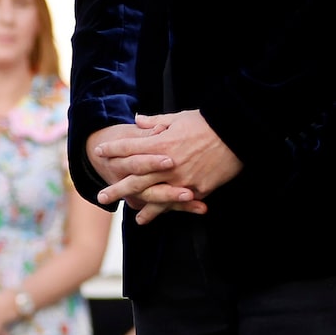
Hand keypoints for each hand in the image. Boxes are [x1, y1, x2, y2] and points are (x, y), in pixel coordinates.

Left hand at [98, 109, 241, 223]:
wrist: (237, 134)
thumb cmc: (207, 123)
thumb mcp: (178, 118)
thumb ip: (155, 122)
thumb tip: (137, 120)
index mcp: (161, 144)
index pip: (129, 148)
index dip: (113, 150)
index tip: (98, 153)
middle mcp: (167, 165)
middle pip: (136, 179)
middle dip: (117, 188)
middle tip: (101, 197)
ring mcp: (181, 180)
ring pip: (154, 197)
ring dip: (140, 206)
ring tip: (128, 214)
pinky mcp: (197, 189)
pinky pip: (177, 203)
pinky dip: (164, 210)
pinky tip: (154, 216)